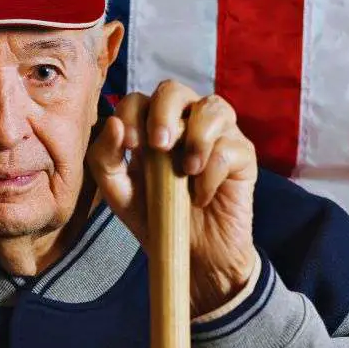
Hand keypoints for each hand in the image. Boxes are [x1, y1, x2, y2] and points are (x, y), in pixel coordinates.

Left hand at [87, 80, 257, 316]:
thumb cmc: (155, 219)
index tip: (129, 146)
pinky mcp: (242, 157)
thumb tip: (114, 123)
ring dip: (196, 136)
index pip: (139, 99)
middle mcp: (185, 124)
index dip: (132, 113)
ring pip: (213, 106)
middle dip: (163, 113)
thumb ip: (106, 160)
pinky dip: (212, 173)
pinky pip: (230, 148)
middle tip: (159, 146)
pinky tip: (201, 197)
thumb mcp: (119, 194)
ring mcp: (217, 136)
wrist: (191, 258)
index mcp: (150, 128)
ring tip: (186, 172)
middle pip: (174, 90)